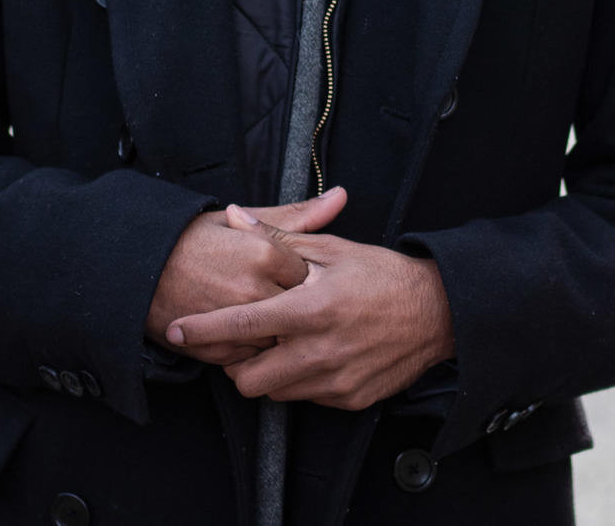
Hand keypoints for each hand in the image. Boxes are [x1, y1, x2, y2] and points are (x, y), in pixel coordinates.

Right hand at [146, 187, 347, 364]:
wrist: (137, 268)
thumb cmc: (191, 239)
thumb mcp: (240, 220)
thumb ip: (296, 215)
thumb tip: (341, 197)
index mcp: (265, 253)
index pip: (310, 276)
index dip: (299, 278)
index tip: (286, 276)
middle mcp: (256, 289)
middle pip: (299, 309)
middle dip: (294, 307)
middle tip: (278, 299)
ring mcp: (238, 322)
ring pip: (281, 338)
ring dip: (276, 332)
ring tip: (259, 316)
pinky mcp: (221, 348)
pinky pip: (255, 358)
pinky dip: (252, 349)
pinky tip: (242, 333)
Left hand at [164, 193, 454, 410]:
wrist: (437, 312)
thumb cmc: (382, 274)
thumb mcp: (331, 249)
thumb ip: (276, 240)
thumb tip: (234, 216)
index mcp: (310, 309)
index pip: (240, 326)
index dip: (202, 331)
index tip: (176, 331)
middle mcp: (319, 352)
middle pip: (247, 379)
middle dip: (235, 362)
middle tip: (241, 341)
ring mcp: (335, 381)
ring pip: (274, 393)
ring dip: (267, 372)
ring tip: (279, 344)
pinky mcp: (349, 399)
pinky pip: (306, 399)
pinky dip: (298, 381)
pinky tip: (310, 355)